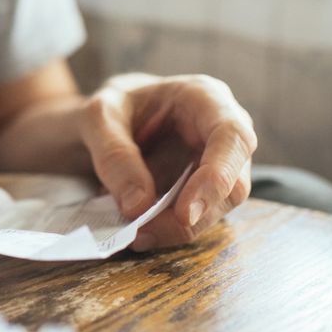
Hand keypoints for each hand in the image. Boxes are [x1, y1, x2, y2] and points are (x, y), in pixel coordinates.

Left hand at [79, 73, 255, 249]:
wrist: (104, 122)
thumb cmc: (109, 107)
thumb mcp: (98, 117)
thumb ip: (114, 154)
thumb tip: (139, 205)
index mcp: (204, 98)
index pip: (232, 137)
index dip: (217, 177)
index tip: (185, 213)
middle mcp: (220, 133)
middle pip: (232, 184)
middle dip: (192, 216)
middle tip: (144, 232)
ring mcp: (215, 166)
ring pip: (216, 209)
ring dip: (177, 228)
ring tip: (134, 232)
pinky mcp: (202, 192)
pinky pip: (196, 219)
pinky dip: (168, 230)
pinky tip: (139, 232)